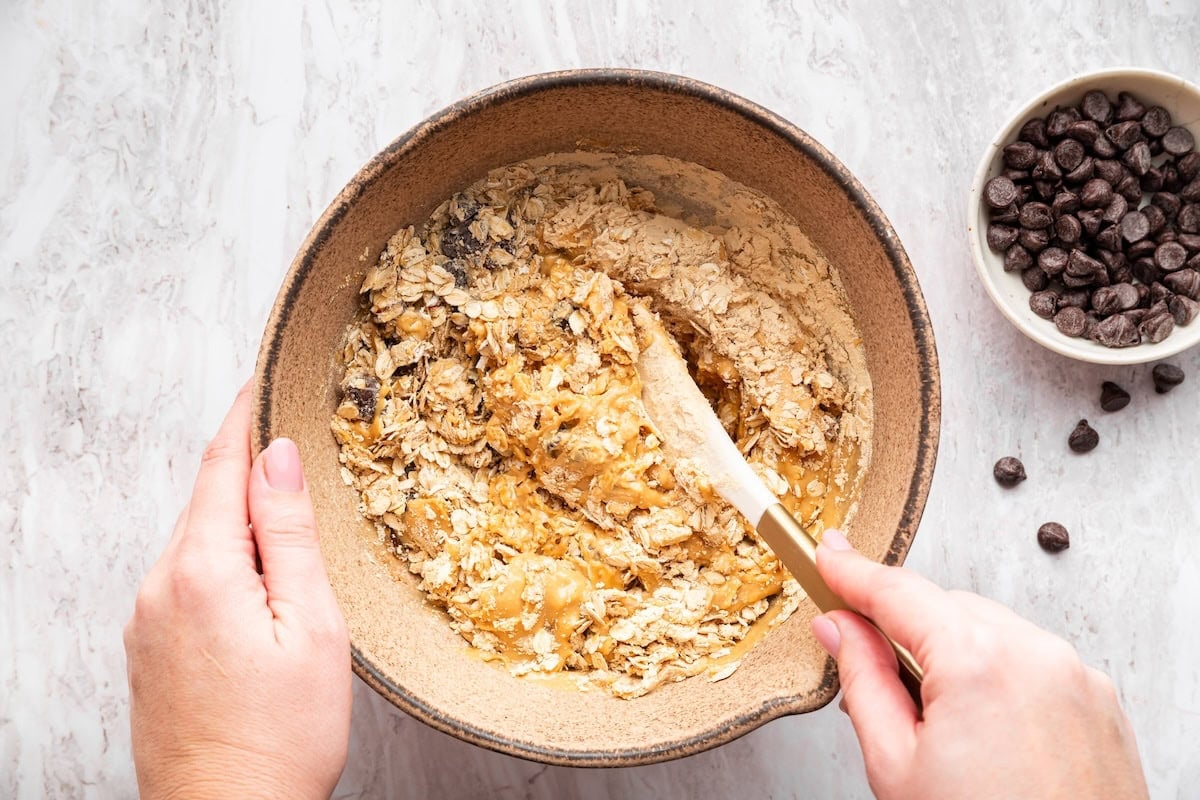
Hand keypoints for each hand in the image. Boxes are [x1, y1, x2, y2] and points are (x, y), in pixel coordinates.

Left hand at [124, 385, 351, 798]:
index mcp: (202, 570)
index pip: (221, 466)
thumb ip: (290, 534)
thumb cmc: (282, 734)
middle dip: (248, 468)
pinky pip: (186, 576)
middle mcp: (160, 585)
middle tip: (299, 445)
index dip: (244, 416)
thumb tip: (278, 457)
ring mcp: (147, 618)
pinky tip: (260, 583)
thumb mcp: (311, 625)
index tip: (262, 374)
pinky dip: (223, 558)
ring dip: (239, 518)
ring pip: (198, 539)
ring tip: (294, 526)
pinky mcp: (150, 646)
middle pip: (208, 500)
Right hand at [811, 530, 1147, 799]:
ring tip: (944, 729)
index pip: (897, 592)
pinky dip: (1000, 677)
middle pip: (945, 609)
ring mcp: (1075, 676)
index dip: (852, 571)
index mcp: (977, 662)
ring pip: (990, 631)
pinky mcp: (1099, 701)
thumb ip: (862, 681)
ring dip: (955, 654)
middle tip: (876, 679)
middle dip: (907, 631)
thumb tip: (839, 629)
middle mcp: (1036, 654)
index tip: (828, 554)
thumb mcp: (896, 765)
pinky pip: (1033, 660)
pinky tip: (987, 733)